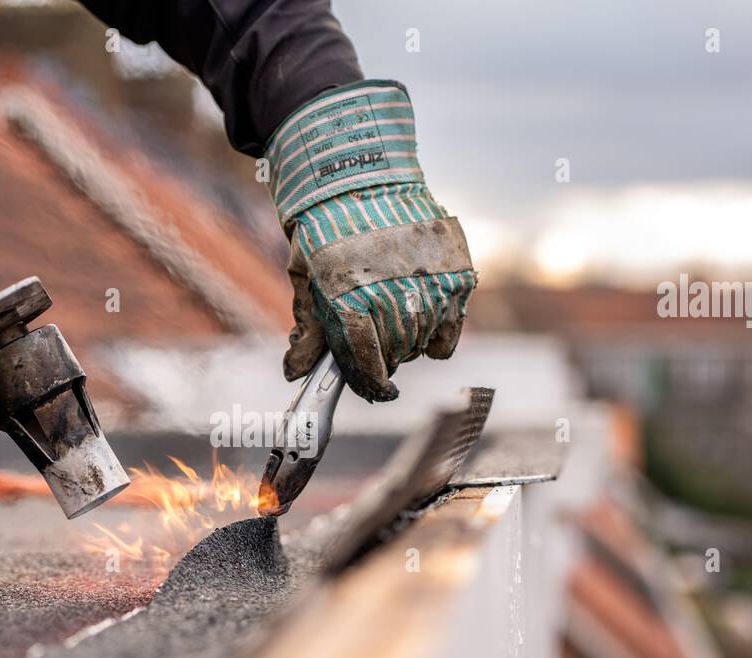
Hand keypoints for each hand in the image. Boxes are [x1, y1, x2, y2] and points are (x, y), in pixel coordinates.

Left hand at [267, 81, 476, 401]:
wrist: (363, 174)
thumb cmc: (326, 229)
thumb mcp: (307, 277)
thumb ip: (308, 329)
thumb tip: (295, 373)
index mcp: (351, 299)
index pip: (368, 363)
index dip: (371, 385)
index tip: (376, 390)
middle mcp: (395, 294)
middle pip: (395, 355)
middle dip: (384, 358)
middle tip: (374, 341)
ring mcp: (430, 283)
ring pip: (422, 343)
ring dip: (408, 343)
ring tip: (393, 317)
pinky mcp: (457, 273)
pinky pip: (451, 328)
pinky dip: (439, 332)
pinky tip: (422, 316)